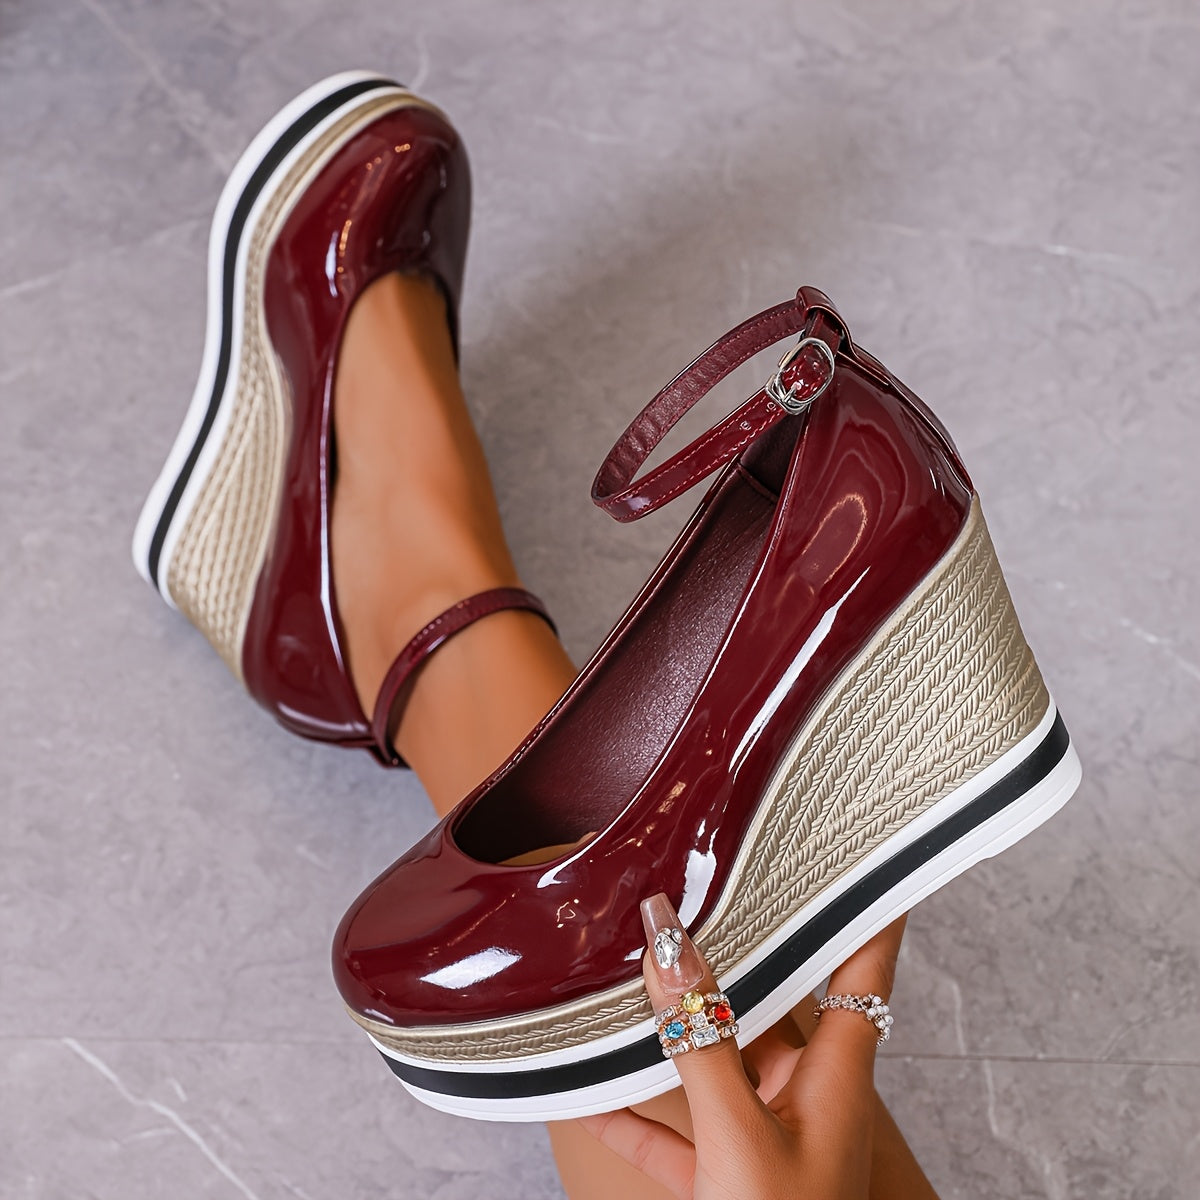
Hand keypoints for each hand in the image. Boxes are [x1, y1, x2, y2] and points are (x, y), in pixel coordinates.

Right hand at [579, 894, 905, 1199]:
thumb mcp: (739, 1137)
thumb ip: (700, 1041)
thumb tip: (667, 944)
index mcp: (836, 1076)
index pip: (865, 963)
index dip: (872, 903)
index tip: (867, 847)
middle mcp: (805, 1096)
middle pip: (775, 1000)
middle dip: (737, 951)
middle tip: (703, 889)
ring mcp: (763, 1139)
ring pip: (715, 1060)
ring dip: (672, 1028)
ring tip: (630, 972)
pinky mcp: (723, 1181)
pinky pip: (674, 1132)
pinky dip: (632, 1113)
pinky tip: (584, 1095)